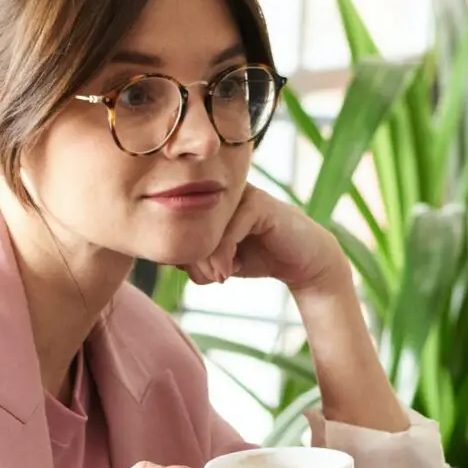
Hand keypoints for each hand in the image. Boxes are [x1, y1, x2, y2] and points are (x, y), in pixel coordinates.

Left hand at [183, 184, 350, 298]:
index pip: (176, 220)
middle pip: (186, 222)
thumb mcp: (217, 259)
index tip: (196, 274)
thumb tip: (165, 255)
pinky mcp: (258, 203)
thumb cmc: (255, 256)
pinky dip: (223, 256)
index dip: (178, 251)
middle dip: (192, 259)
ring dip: (206, 261)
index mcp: (207, 195)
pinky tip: (229, 272)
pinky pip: (227, 232)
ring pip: (204, 228)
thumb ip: (192, 254)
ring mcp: (240, 192)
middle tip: (208, 279)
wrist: (302, 261)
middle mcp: (220, 188)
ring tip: (219, 277)